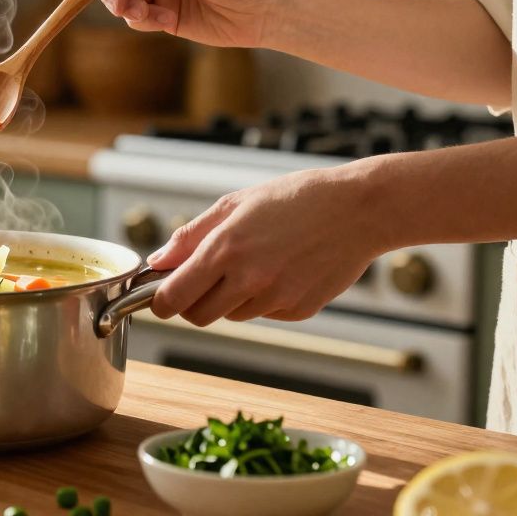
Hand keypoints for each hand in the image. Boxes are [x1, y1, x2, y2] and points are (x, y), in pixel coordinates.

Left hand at [146, 165, 385, 325]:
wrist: (359, 210)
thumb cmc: (296, 199)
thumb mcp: (235, 204)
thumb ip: (190, 236)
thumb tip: (158, 261)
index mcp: (225, 250)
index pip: (173, 298)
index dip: (160, 301)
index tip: (160, 296)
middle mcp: (249, 280)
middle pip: (198, 316)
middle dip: (193, 302)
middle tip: (204, 279)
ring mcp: (276, 298)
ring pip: (233, 315)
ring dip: (231, 298)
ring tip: (255, 262)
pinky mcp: (300, 311)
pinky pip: (266, 314)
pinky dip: (264, 299)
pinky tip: (283, 269)